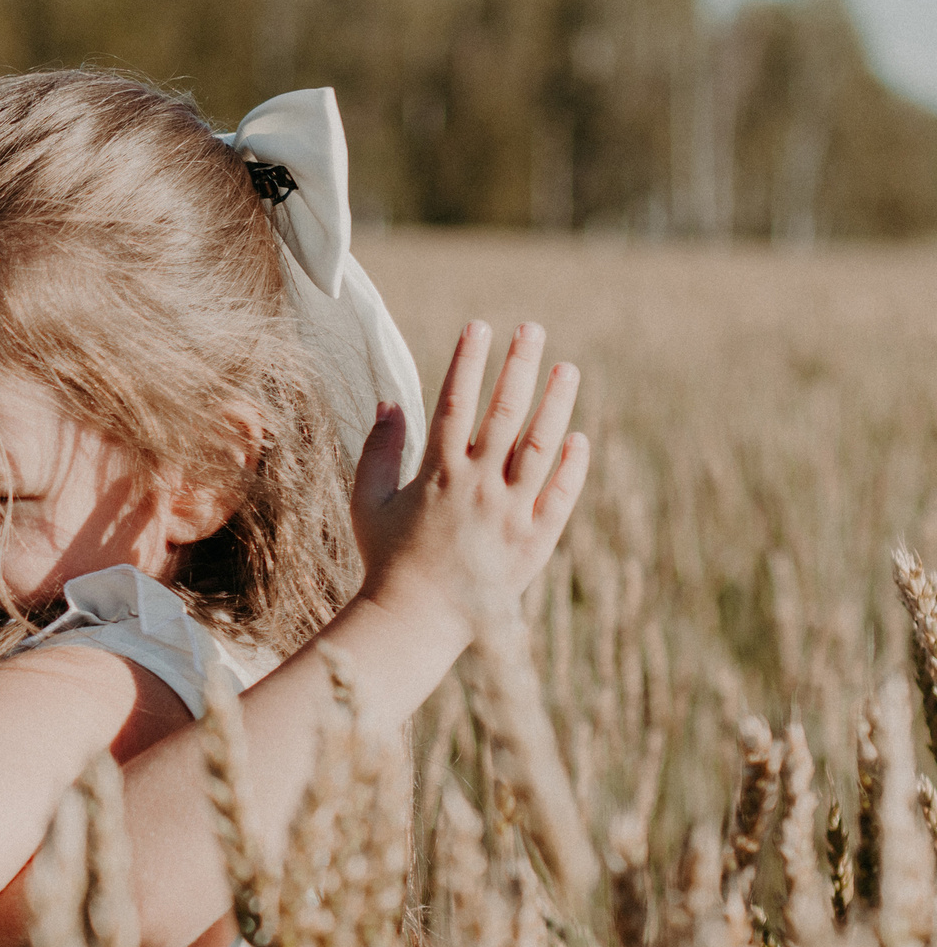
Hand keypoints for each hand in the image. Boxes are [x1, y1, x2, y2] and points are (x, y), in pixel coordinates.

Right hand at [351, 320, 589, 632]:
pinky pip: (561, 495)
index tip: (480, 326)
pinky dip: (573, 465)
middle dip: (520, 365)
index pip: (456, 402)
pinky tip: (579, 437)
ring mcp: (511, 511)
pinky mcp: (534, 540)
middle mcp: (479, 485)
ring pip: (542, 445)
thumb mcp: (367, 502)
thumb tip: (390, 403)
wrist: (415, 620)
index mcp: (437, 473)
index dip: (468, 360)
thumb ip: (378, 451)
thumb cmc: (386, 560)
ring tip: (568, 369)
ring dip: (557, 403)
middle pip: (506, 412)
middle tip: (533, 330)